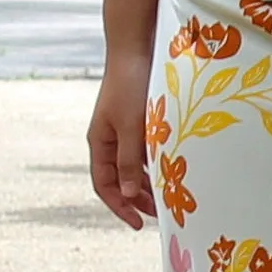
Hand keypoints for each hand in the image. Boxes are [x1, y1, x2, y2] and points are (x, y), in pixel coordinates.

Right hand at [89, 54, 156, 228]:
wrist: (136, 48)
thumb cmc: (130, 86)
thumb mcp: (131, 128)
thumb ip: (130, 161)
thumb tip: (128, 194)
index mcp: (100, 142)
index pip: (104, 185)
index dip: (119, 207)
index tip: (138, 224)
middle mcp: (109, 138)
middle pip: (119, 178)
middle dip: (136, 198)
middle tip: (159, 215)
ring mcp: (123, 128)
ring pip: (133, 165)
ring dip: (147, 182)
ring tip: (167, 197)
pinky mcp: (138, 118)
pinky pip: (144, 149)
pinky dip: (155, 162)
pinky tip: (171, 169)